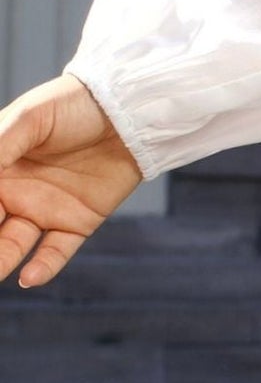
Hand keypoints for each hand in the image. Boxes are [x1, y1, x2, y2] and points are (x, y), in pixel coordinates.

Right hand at [0, 76, 142, 287]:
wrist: (126, 113)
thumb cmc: (73, 105)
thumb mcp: (31, 118)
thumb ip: (2, 145)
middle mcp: (15, 193)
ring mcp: (44, 209)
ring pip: (13, 245)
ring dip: (1, 261)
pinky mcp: (77, 223)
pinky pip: (56, 252)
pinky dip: (43, 267)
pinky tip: (29, 277)